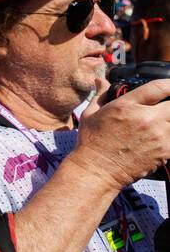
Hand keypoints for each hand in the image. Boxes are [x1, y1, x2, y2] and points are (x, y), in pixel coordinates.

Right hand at [71, 77, 169, 191]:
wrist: (96, 171)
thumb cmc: (91, 143)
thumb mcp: (90, 114)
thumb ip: (101, 94)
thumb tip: (101, 80)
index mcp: (126, 106)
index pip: (159, 87)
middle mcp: (146, 119)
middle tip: (164, 110)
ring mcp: (158, 136)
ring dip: (169, 122)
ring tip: (161, 125)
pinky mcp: (164, 152)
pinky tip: (160, 138)